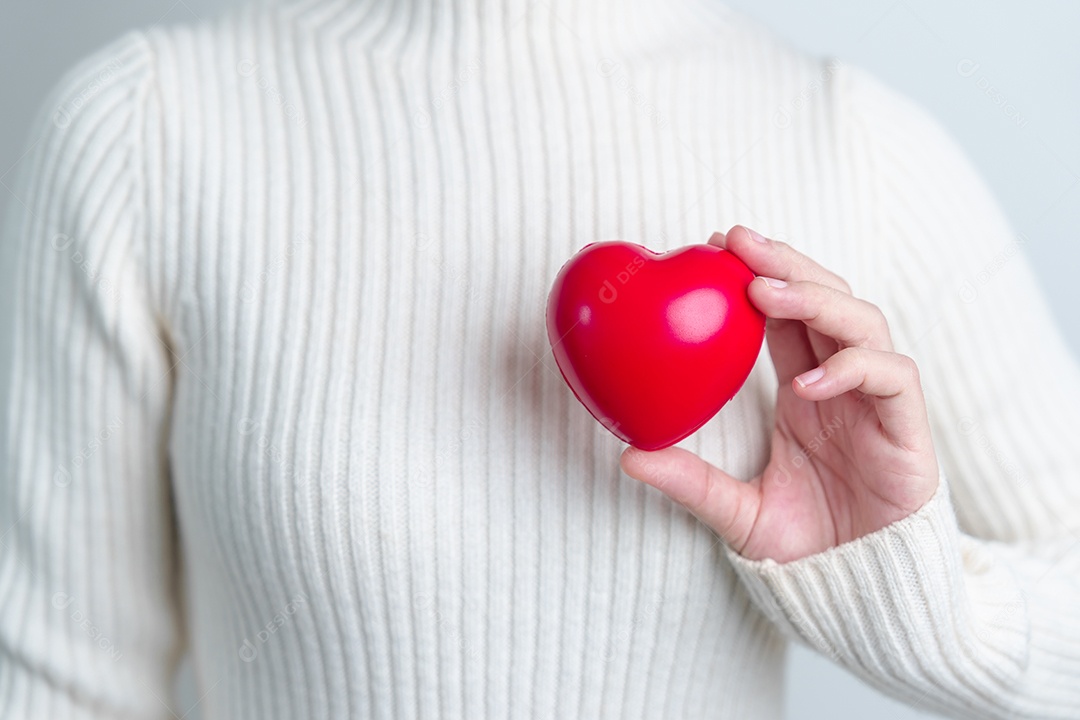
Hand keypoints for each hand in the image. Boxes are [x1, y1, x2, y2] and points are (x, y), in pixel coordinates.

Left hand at [620, 226, 939, 562]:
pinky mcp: (909, 430)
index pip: (785, 316)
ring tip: (765, 291)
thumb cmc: (809, 548)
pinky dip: (853, 369)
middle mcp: (842, 386)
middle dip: (785, 265)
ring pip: (862, 322)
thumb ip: (691, 482)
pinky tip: (808, 382)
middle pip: (825, 300)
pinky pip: (891, 378)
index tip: (712, 248)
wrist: (864, 594)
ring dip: (816, 299)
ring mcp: (878, 402)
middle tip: (737, 240)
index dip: (756, 277)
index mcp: (805, 390)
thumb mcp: (736, 512)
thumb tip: (627, 456)